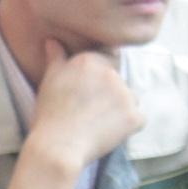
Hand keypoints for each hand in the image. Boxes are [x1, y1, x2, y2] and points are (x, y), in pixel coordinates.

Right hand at [23, 40, 142, 177]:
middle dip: (109, 94)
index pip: (106, 61)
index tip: (87, 95)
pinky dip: (129, 127)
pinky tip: (109, 134)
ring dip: (121, 109)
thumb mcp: (48, 82)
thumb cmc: (49, 115)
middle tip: (89, 113)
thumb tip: (52, 41)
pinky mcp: (134, 115)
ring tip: (99, 125)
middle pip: (119, 81)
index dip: (97, 80)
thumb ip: (56, 58)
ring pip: (130, 99)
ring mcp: (125, 93)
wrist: (57, 147)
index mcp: (90, 60)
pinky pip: (139, 119)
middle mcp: (110, 72)